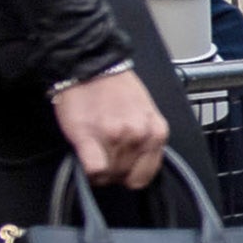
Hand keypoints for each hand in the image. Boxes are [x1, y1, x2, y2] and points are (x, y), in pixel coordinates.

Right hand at [52, 62, 170, 190]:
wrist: (91, 66)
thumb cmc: (117, 90)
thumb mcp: (146, 113)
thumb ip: (147, 140)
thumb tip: (137, 168)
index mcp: (157, 132)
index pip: (145, 177)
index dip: (130, 176)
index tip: (121, 168)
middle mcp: (140, 136)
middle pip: (124, 176)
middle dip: (113, 171)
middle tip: (104, 153)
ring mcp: (115, 137)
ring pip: (108, 174)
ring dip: (99, 168)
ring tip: (95, 147)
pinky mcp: (89, 137)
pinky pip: (94, 169)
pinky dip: (89, 169)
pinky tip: (86, 156)